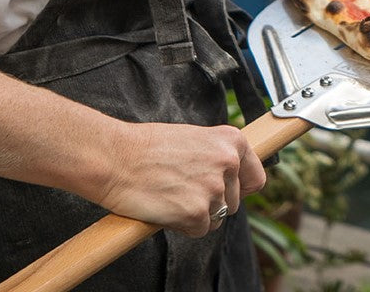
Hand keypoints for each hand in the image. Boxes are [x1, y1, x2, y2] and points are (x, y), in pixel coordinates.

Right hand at [95, 122, 266, 236]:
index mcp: (232, 141)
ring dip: (198, 214)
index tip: (227, 191)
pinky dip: (183, 225)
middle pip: (235, 201)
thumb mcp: (195, 139)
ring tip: (172, 194)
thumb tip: (233, 177)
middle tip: (182, 189)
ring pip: (218, 217)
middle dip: (212, 201)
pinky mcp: (197, 213)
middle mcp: (229, 163)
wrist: (115, 157)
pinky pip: (200, 230)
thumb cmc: (147, 147)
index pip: (255, 178)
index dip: (240, 188)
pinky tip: (166, 207)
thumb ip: (218, 156)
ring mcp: (214, 189)